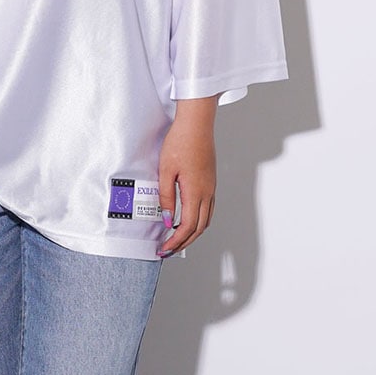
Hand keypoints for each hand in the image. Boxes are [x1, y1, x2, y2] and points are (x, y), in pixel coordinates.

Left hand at [156, 96, 218, 256]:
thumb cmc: (180, 143)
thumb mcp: (165, 170)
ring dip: (192, 233)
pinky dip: (198, 221)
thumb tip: (168, 220)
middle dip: (183, 242)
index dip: (176, 242)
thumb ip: (166, 197)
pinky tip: (187, 219)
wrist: (196, 124)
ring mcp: (211, 188)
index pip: (187, 227)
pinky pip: (208, 209)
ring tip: (176, 239)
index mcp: (195, 192)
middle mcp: (207, 193)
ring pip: (205, 220)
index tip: (163, 249)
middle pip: (199, 228)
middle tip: (167, 250)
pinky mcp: (210, 182)